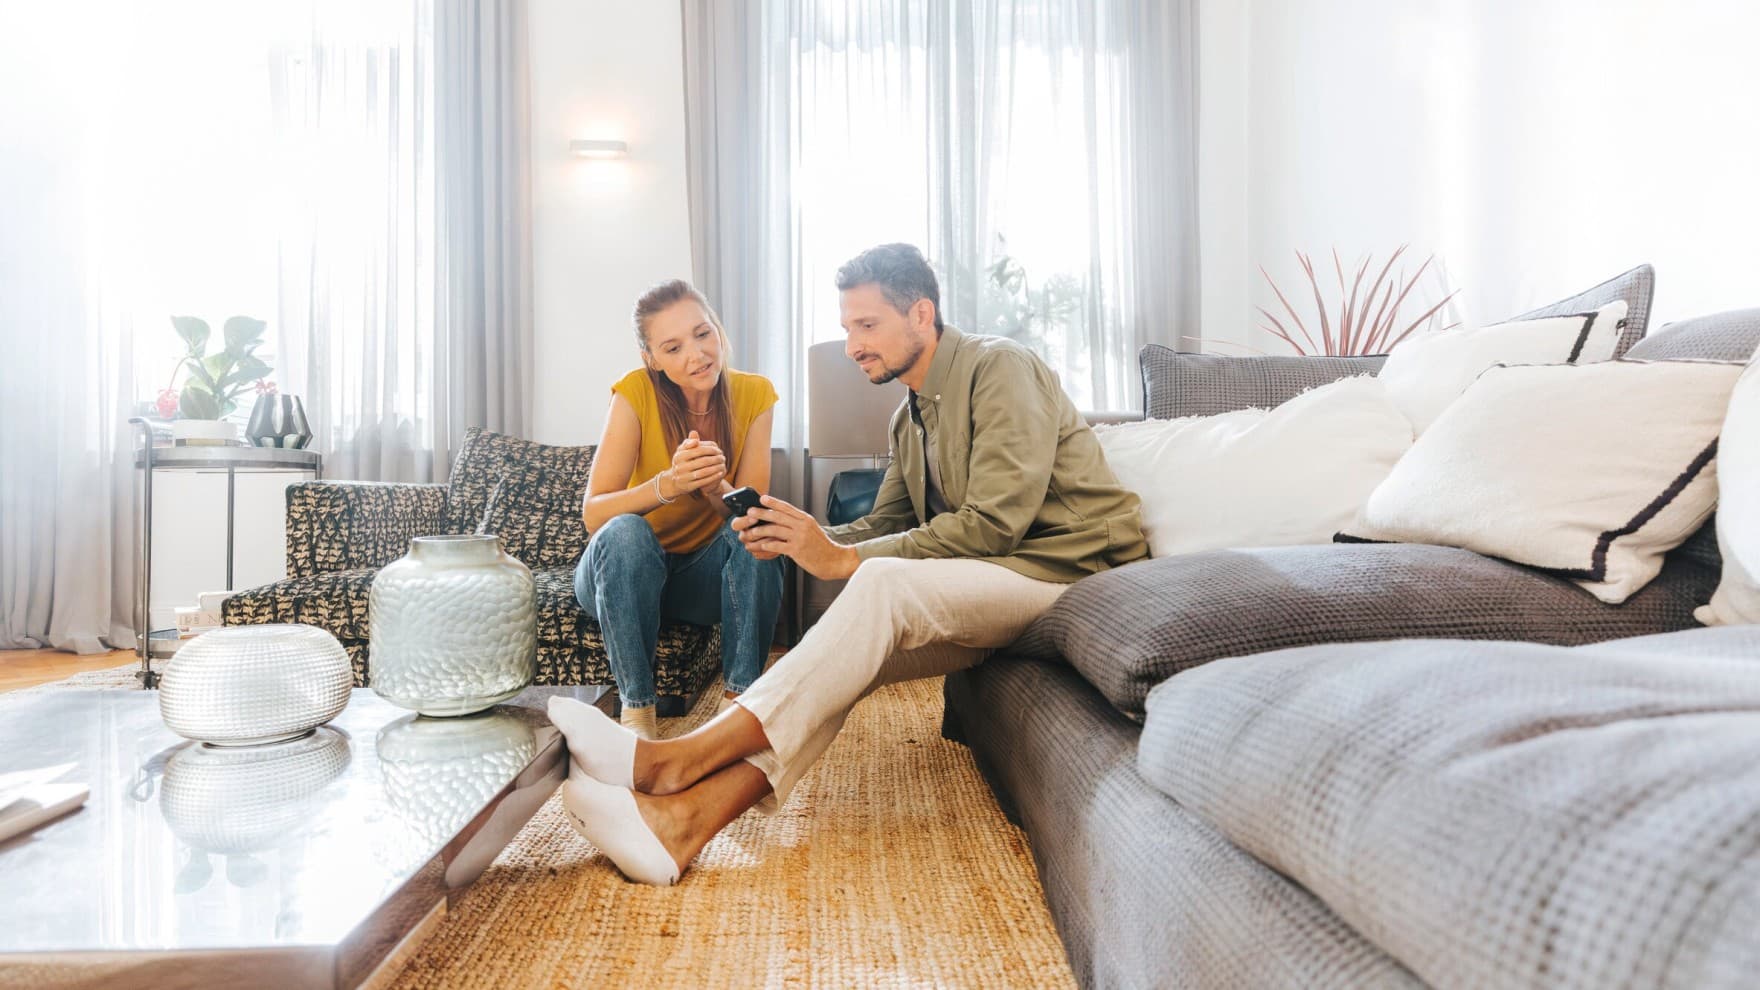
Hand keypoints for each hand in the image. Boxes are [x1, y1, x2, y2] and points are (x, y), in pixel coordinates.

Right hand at [668, 430, 725, 494]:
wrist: (674, 481)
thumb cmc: (682, 461)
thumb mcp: (683, 451)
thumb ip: (689, 441)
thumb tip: (694, 432)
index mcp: (679, 456)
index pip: (698, 450)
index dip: (710, 449)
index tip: (718, 449)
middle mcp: (680, 467)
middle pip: (702, 461)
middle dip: (715, 459)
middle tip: (723, 457)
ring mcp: (684, 477)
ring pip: (703, 472)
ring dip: (716, 468)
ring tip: (723, 464)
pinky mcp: (688, 486)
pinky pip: (703, 481)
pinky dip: (713, 477)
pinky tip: (720, 473)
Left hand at [733, 495, 859, 579]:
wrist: (834, 560)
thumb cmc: (822, 547)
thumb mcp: (812, 530)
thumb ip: (799, 524)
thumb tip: (783, 519)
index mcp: (806, 519)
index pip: (787, 507)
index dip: (773, 502)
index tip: (762, 498)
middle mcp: (802, 526)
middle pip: (778, 516)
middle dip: (762, 513)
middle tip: (750, 512)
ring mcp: (800, 538)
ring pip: (775, 530)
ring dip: (761, 530)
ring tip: (751, 531)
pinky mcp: (797, 550)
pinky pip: (778, 546)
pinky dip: (767, 545)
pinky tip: (761, 546)